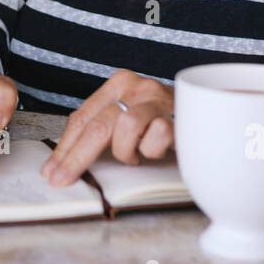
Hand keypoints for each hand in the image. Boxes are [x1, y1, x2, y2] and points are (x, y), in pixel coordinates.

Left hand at [41, 69, 173, 186]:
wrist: (212, 114)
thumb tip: (64, 160)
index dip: (64, 147)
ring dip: (126, 151)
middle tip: (62, 179)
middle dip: (76, 156)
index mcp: (120, 84)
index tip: (51, 171)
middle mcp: (138, 86)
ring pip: (124, 127)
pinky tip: (161, 150)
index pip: (82, 117)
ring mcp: (160, 98)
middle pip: (97, 124)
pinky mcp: (181, 115)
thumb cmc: (165, 123)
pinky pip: (157, 136)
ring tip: (138, 156)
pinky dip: (153, 149)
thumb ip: (103, 129)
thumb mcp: (129, 121)